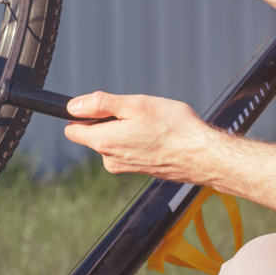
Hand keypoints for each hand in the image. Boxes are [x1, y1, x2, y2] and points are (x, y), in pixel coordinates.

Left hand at [62, 91, 220, 182]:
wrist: (203, 156)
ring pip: (114, 140)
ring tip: (152, 124)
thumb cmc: (174, 128)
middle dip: (111, 120)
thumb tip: (73, 106)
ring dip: (127, 128)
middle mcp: (110, 160)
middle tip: (137, 113)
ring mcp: (125, 167)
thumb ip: (100, 104)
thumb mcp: (135, 104)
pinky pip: (129, 148)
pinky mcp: (139, 170)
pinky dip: (139, 139)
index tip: (102, 107)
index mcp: (104, 143)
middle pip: (95, 134)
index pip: (73, 130)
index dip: (83, 114)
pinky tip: (158, 134)